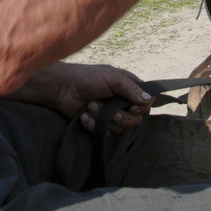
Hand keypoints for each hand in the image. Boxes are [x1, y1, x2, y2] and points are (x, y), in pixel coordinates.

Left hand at [9, 61, 153, 133]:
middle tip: (113, 113)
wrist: (62, 88)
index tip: (132, 107)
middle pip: (136, 119)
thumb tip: (148, 100)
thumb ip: (130, 88)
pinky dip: (93, 124)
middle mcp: (122, 102)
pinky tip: (84, 115)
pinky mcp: (99, 124)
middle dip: (123, 117)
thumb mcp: (112, 78)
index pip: (147, 101)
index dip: (142, 107)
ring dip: (103, 117)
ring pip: (120, 127)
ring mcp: (111, 114)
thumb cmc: (87, 78)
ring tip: (91, 105)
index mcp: (128, 87)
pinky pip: (104, 132)